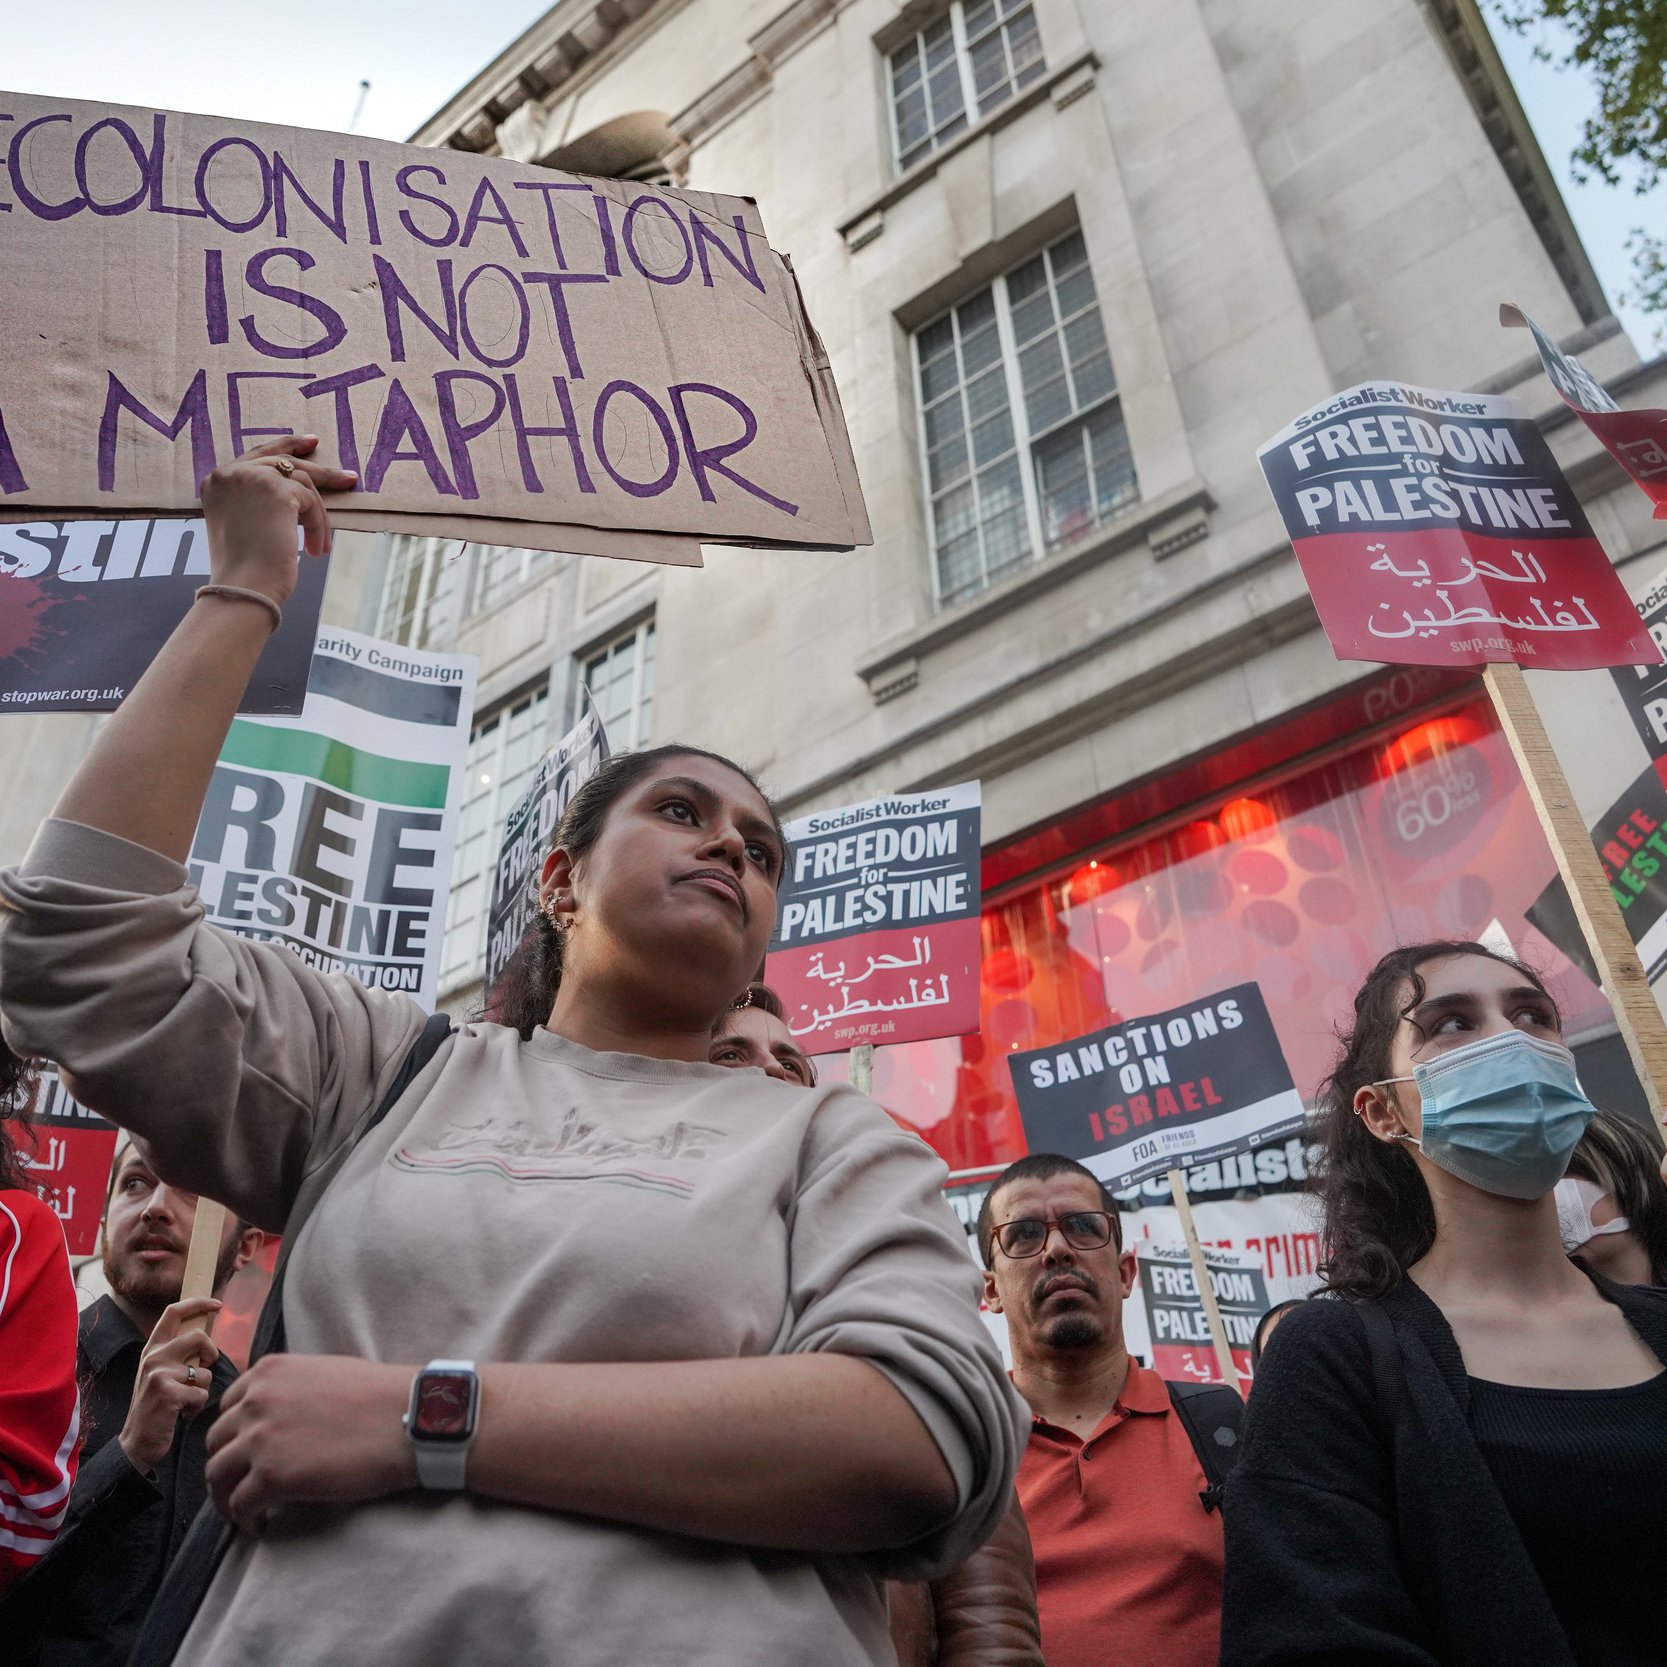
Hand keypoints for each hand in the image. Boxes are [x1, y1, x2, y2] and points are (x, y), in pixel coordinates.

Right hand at [118, 1299, 222, 1474]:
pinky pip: (202, 1394)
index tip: (217, 1304)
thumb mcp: (161, 1373)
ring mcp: (159, 1374)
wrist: (137, 1442)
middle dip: (211, 1353)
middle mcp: (153, 1357)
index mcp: (152, 1348)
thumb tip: (206, 1337)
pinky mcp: (168, 1393)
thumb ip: (178, 1354)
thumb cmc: (156, 1405)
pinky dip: (197, 1406)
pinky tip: (182, 1413)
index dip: (198, 1303)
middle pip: (199, 1336)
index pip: (173, 1311)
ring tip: (185, 1401)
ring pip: (205, 1371)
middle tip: (203, 1370)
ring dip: (202, 1390)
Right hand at [199, 435, 357, 605]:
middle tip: (346, 477)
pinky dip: (319, 525)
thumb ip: (257, 501)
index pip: (256, 456)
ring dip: (318, 515)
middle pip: (282, 461)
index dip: (285, 447)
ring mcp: (251, 477)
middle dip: (319, 469)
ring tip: (320, 545)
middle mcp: (229, 473)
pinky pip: (310, 500)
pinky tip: (316, 549)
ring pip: (302, 482)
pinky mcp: (276, 489)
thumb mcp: (244, 525)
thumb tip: (295, 492)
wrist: (244, 587)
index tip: (310, 444)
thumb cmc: (246, 569)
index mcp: (216, 481)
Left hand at [205, 1355, 415, 1536]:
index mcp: (270, 1371)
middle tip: (242, 1487)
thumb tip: (282, 1419)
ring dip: (227, 1498)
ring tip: (246, 1512)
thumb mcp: (326, 1373)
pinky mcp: (271, 1476)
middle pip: (216, 1443)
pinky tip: (262, 1525)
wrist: (408, 1417)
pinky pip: (239, 1505)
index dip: (235, 1435)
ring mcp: (260, 1438)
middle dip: (226, 1467)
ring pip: (217, 1476)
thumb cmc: (380, 1396)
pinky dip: (245, 1520)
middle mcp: (257, 1400)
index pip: (228, 1408)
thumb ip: (292, 1389)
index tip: (246, 1455)